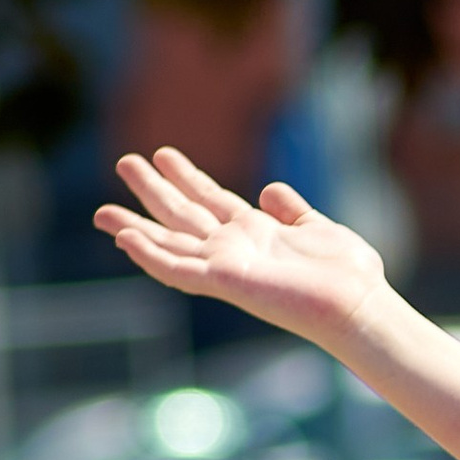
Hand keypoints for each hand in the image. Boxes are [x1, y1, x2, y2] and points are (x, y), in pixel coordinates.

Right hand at [95, 148, 388, 349]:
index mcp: (256, 233)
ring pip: (170, 243)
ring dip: (136, 226)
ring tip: (102, 211)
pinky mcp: (225, 281)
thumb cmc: (348, 273)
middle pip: (184, 216)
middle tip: (124, 162)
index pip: (211, 201)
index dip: (187, 177)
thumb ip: (292, 210)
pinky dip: (151, 256)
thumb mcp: (318, 228)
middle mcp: (235, 248)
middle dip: (153, 191)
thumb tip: (269, 190)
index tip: (164, 155)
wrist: (357, 303)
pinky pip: (178, 269)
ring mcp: (226, 266)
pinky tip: (126, 240)